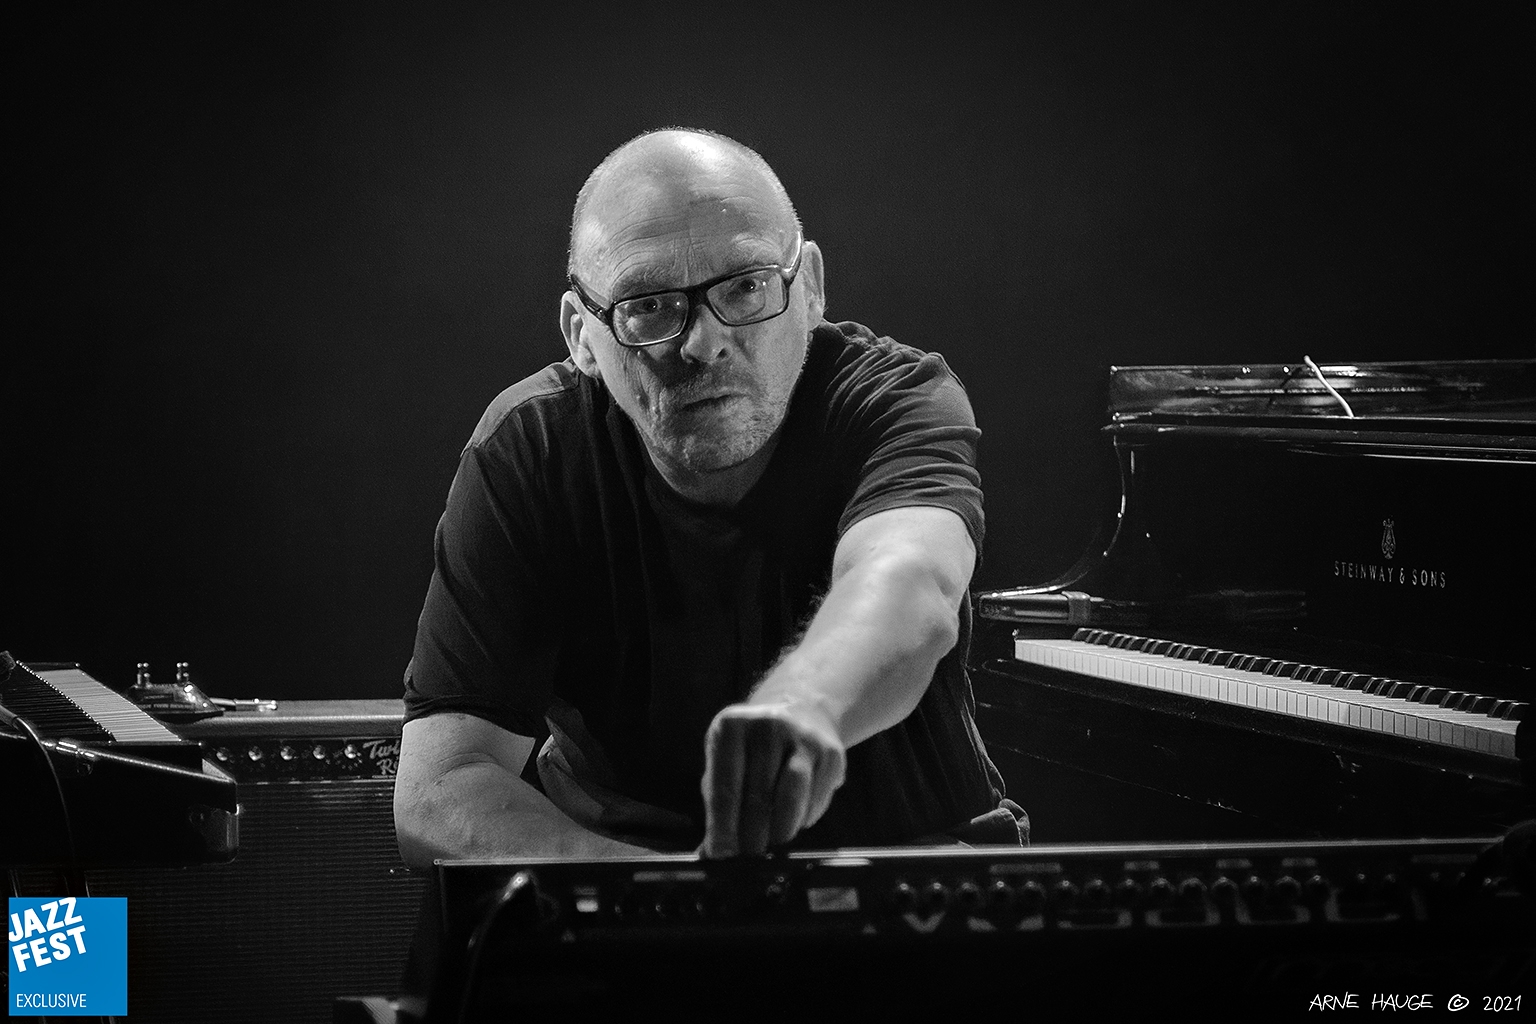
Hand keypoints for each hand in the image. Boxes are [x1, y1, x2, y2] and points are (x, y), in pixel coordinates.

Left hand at [699, 700, 846, 857]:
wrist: (802, 709)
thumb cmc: (753, 748)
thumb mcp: (727, 759)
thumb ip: (717, 803)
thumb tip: (709, 854)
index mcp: (731, 726)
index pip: (724, 788)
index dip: (723, 827)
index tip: (722, 855)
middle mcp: (767, 726)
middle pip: (757, 796)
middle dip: (751, 835)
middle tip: (749, 855)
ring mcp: (802, 737)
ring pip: (790, 797)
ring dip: (779, 830)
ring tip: (771, 843)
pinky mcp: (831, 753)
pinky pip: (816, 799)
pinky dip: (803, 819)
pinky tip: (794, 821)